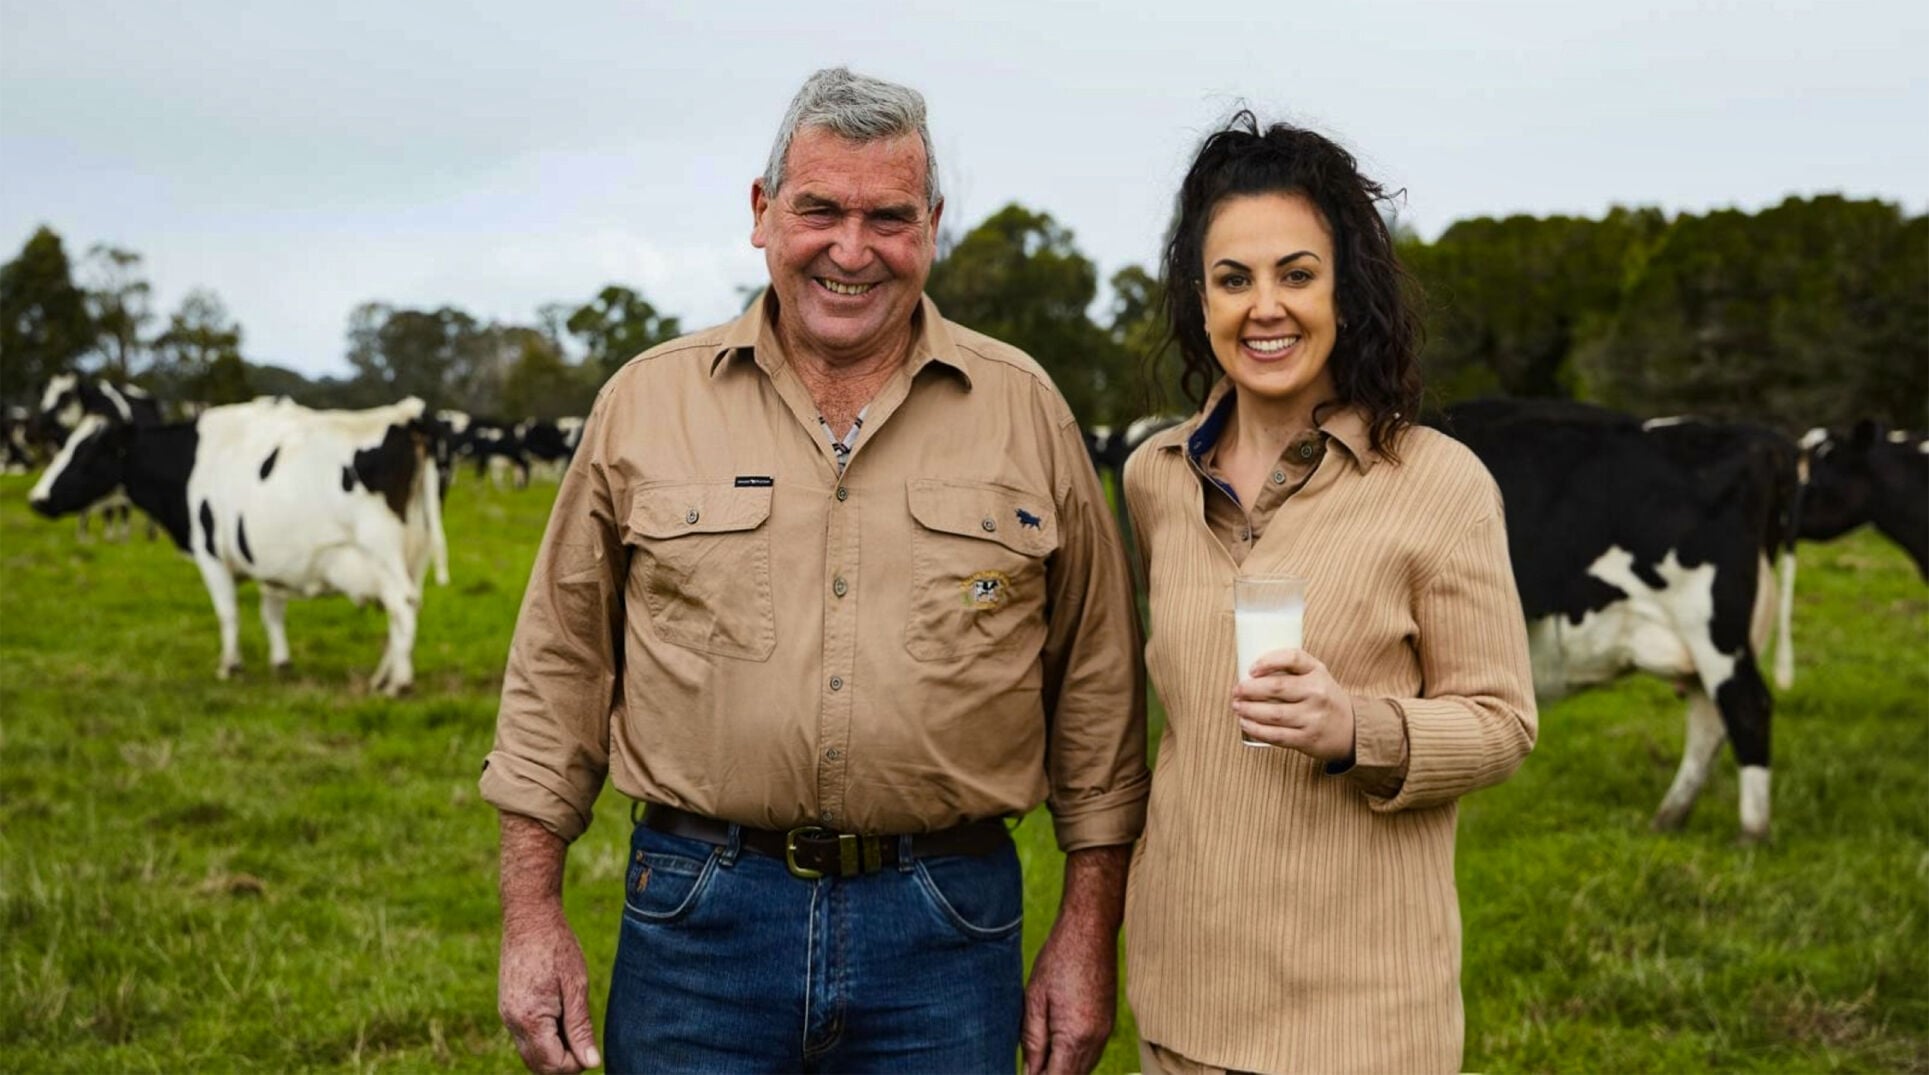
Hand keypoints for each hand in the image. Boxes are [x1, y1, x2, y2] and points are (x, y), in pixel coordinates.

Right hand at [499, 908, 600, 1073]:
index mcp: (530, 1019)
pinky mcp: (507, 1007)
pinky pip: (524, 1037)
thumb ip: (580, 1028)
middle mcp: (513, 1022)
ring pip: (530, 1053)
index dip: (576, 1065)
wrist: (529, 918)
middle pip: (538, 1065)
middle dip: (564, 1063)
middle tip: (586, 1042)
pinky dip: (543, 1038)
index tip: (592, 1051)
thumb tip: (590, 1062)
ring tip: (575, 1025)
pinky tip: (561, 1016)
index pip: (553, 1064)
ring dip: (553, 1051)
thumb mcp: (576, 986)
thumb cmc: (557, 947)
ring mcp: (507, 1015)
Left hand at [1022, 921, 1115, 1074]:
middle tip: (1029, 1066)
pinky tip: (1056, 1047)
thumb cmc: (1059, 959)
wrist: (1090, 931)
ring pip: (1083, 1069)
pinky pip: (1091, 1055)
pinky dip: (1074, 1058)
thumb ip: (1032, 1041)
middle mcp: (1095, 1040)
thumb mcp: (1034, 1000)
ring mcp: (1105, 1033)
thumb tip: (1029, 1072)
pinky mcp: (1108, 1024)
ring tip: (1039, 1057)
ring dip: (1062, 1069)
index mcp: (1075, 1036)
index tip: (1025, 1074)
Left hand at [1233, 647, 1355, 761]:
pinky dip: (1257, 730)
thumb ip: (1293, 670)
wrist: (1352, 730)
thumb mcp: (1318, 676)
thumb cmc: (1325, 699)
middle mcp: (1317, 693)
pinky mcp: (1307, 739)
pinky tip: (1246, 724)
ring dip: (1249, 710)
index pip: (1293, 658)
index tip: (1251, 669)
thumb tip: (1251, 670)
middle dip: (1249, 689)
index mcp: (1318, 672)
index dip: (1268, 661)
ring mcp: (1313, 718)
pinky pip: (1276, 735)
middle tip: (1236, 691)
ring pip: (1273, 714)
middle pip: (1277, 688)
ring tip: (1237, 707)